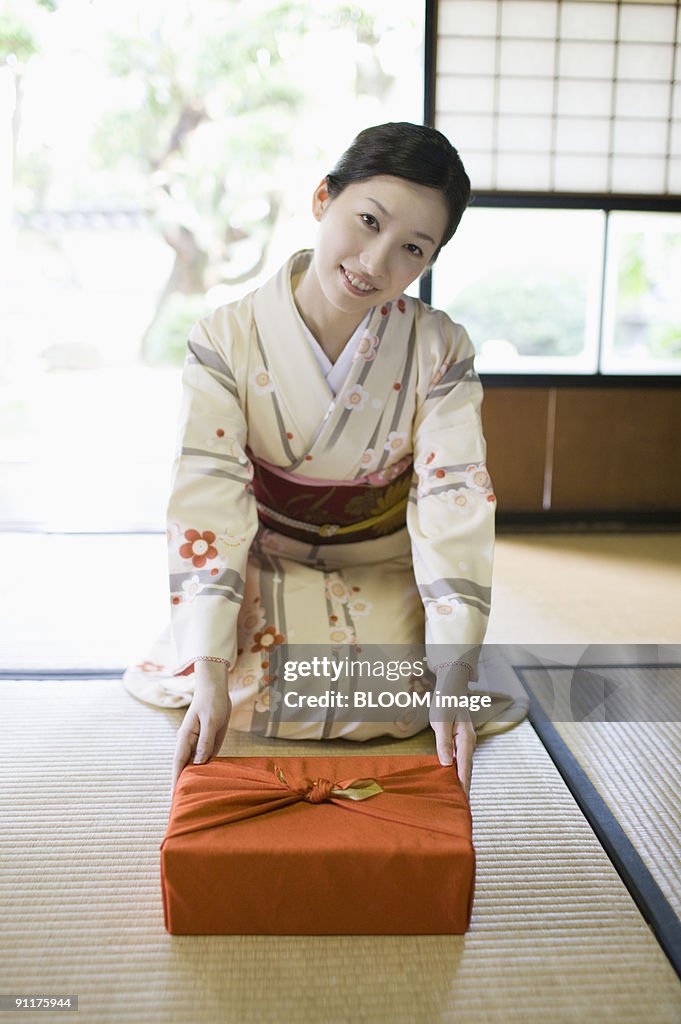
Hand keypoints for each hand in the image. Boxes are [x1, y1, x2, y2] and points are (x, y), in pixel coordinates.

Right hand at [171, 660, 231, 794]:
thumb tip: (200, 763)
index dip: (177, 781)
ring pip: (196, 766)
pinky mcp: (208, 743)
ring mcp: (199, 744)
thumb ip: (206, 742)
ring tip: (197, 799)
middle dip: (184, 785)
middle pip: (185, 768)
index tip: (175, 798)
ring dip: (196, 780)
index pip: (179, 765)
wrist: (216, 689)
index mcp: (186, 739)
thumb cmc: (212, 703)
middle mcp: (190, 744)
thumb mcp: (211, 721)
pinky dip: (207, 771)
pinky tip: (210, 783)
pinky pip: (207, 760)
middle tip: (185, 806)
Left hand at [430, 707, 475, 799]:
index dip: (463, 785)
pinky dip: (455, 771)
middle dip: (464, 788)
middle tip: (461, 808)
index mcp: (466, 739)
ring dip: (460, 781)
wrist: (452, 687)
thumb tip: (446, 764)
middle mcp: (468, 743)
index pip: (464, 767)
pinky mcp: (459, 741)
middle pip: (466, 770)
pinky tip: (450, 780)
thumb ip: (444, 742)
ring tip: (456, 800)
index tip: (462, 801)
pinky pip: (458, 760)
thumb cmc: (445, 702)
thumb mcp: (440, 721)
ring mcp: (464, 742)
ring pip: (462, 766)